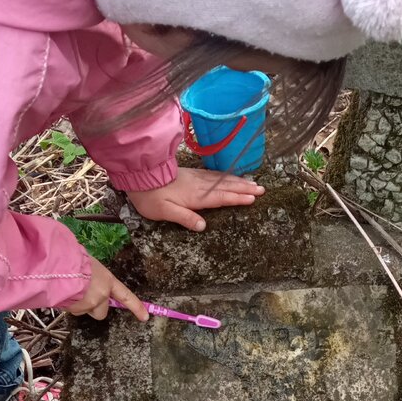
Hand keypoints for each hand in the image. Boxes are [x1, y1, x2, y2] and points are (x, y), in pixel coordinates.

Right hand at [66, 257, 148, 321]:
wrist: (55, 267)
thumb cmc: (72, 260)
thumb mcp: (90, 265)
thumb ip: (95, 278)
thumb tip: (90, 282)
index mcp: (107, 281)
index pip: (126, 296)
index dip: (136, 307)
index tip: (145, 317)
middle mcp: (101, 295)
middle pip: (101, 311)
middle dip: (93, 307)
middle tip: (82, 294)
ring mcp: (88, 304)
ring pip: (85, 310)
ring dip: (79, 305)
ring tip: (69, 290)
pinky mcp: (74, 310)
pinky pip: (73, 310)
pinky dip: (69, 305)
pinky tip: (62, 293)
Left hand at [128, 168, 264, 230]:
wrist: (139, 175)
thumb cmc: (150, 197)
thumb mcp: (165, 212)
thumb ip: (184, 218)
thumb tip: (203, 226)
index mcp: (196, 196)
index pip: (221, 197)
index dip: (238, 198)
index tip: (254, 198)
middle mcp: (199, 185)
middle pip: (226, 186)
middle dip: (244, 188)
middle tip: (262, 189)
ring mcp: (196, 178)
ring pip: (222, 179)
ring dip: (238, 181)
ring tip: (253, 183)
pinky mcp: (191, 174)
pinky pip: (214, 175)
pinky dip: (226, 176)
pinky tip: (230, 177)